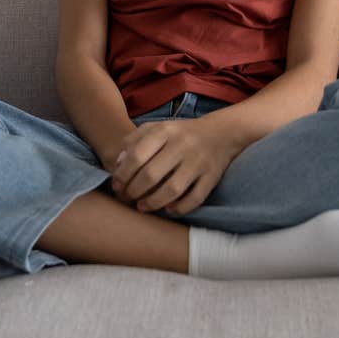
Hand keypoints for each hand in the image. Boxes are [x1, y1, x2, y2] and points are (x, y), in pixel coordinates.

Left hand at [111, 119, 241, 216]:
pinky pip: (195, 198)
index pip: (137, 155)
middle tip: (127, 198)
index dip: (123, 174)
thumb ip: (133, 141)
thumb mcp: (157, 128)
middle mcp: (182, 145)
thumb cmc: (180, 134)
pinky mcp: (212, 177)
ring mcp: (198, 162)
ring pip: (172, 189)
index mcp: (166, 130)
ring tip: (142, 207)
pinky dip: (180, 208)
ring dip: (153, 203)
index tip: (116, 184)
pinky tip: (168, 209)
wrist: (221, 132)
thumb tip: (117, 165)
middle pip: (151, 175)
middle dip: (134, 191)